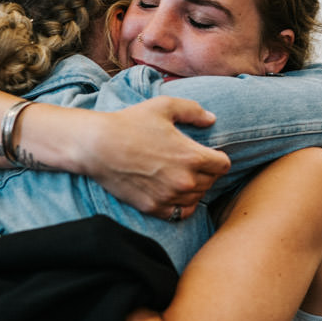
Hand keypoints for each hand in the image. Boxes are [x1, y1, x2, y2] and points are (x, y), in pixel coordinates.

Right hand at [82, 96, 230, 219]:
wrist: (98, 146)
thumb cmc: (130, 123)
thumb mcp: (164, 106)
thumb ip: (193, 111)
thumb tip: (212, 119)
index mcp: (192, 155)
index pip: (223, 165)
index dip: (218, 158)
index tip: (209, 155)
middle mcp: (184, 180)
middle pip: (211, 182)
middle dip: (205, 172)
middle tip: (192, 164)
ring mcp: (169, 196)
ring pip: (197, 199)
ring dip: (194, 189)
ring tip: (182, 178)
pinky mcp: (153, 208)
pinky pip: (179, 213)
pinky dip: (181, 205)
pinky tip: (173, 194)